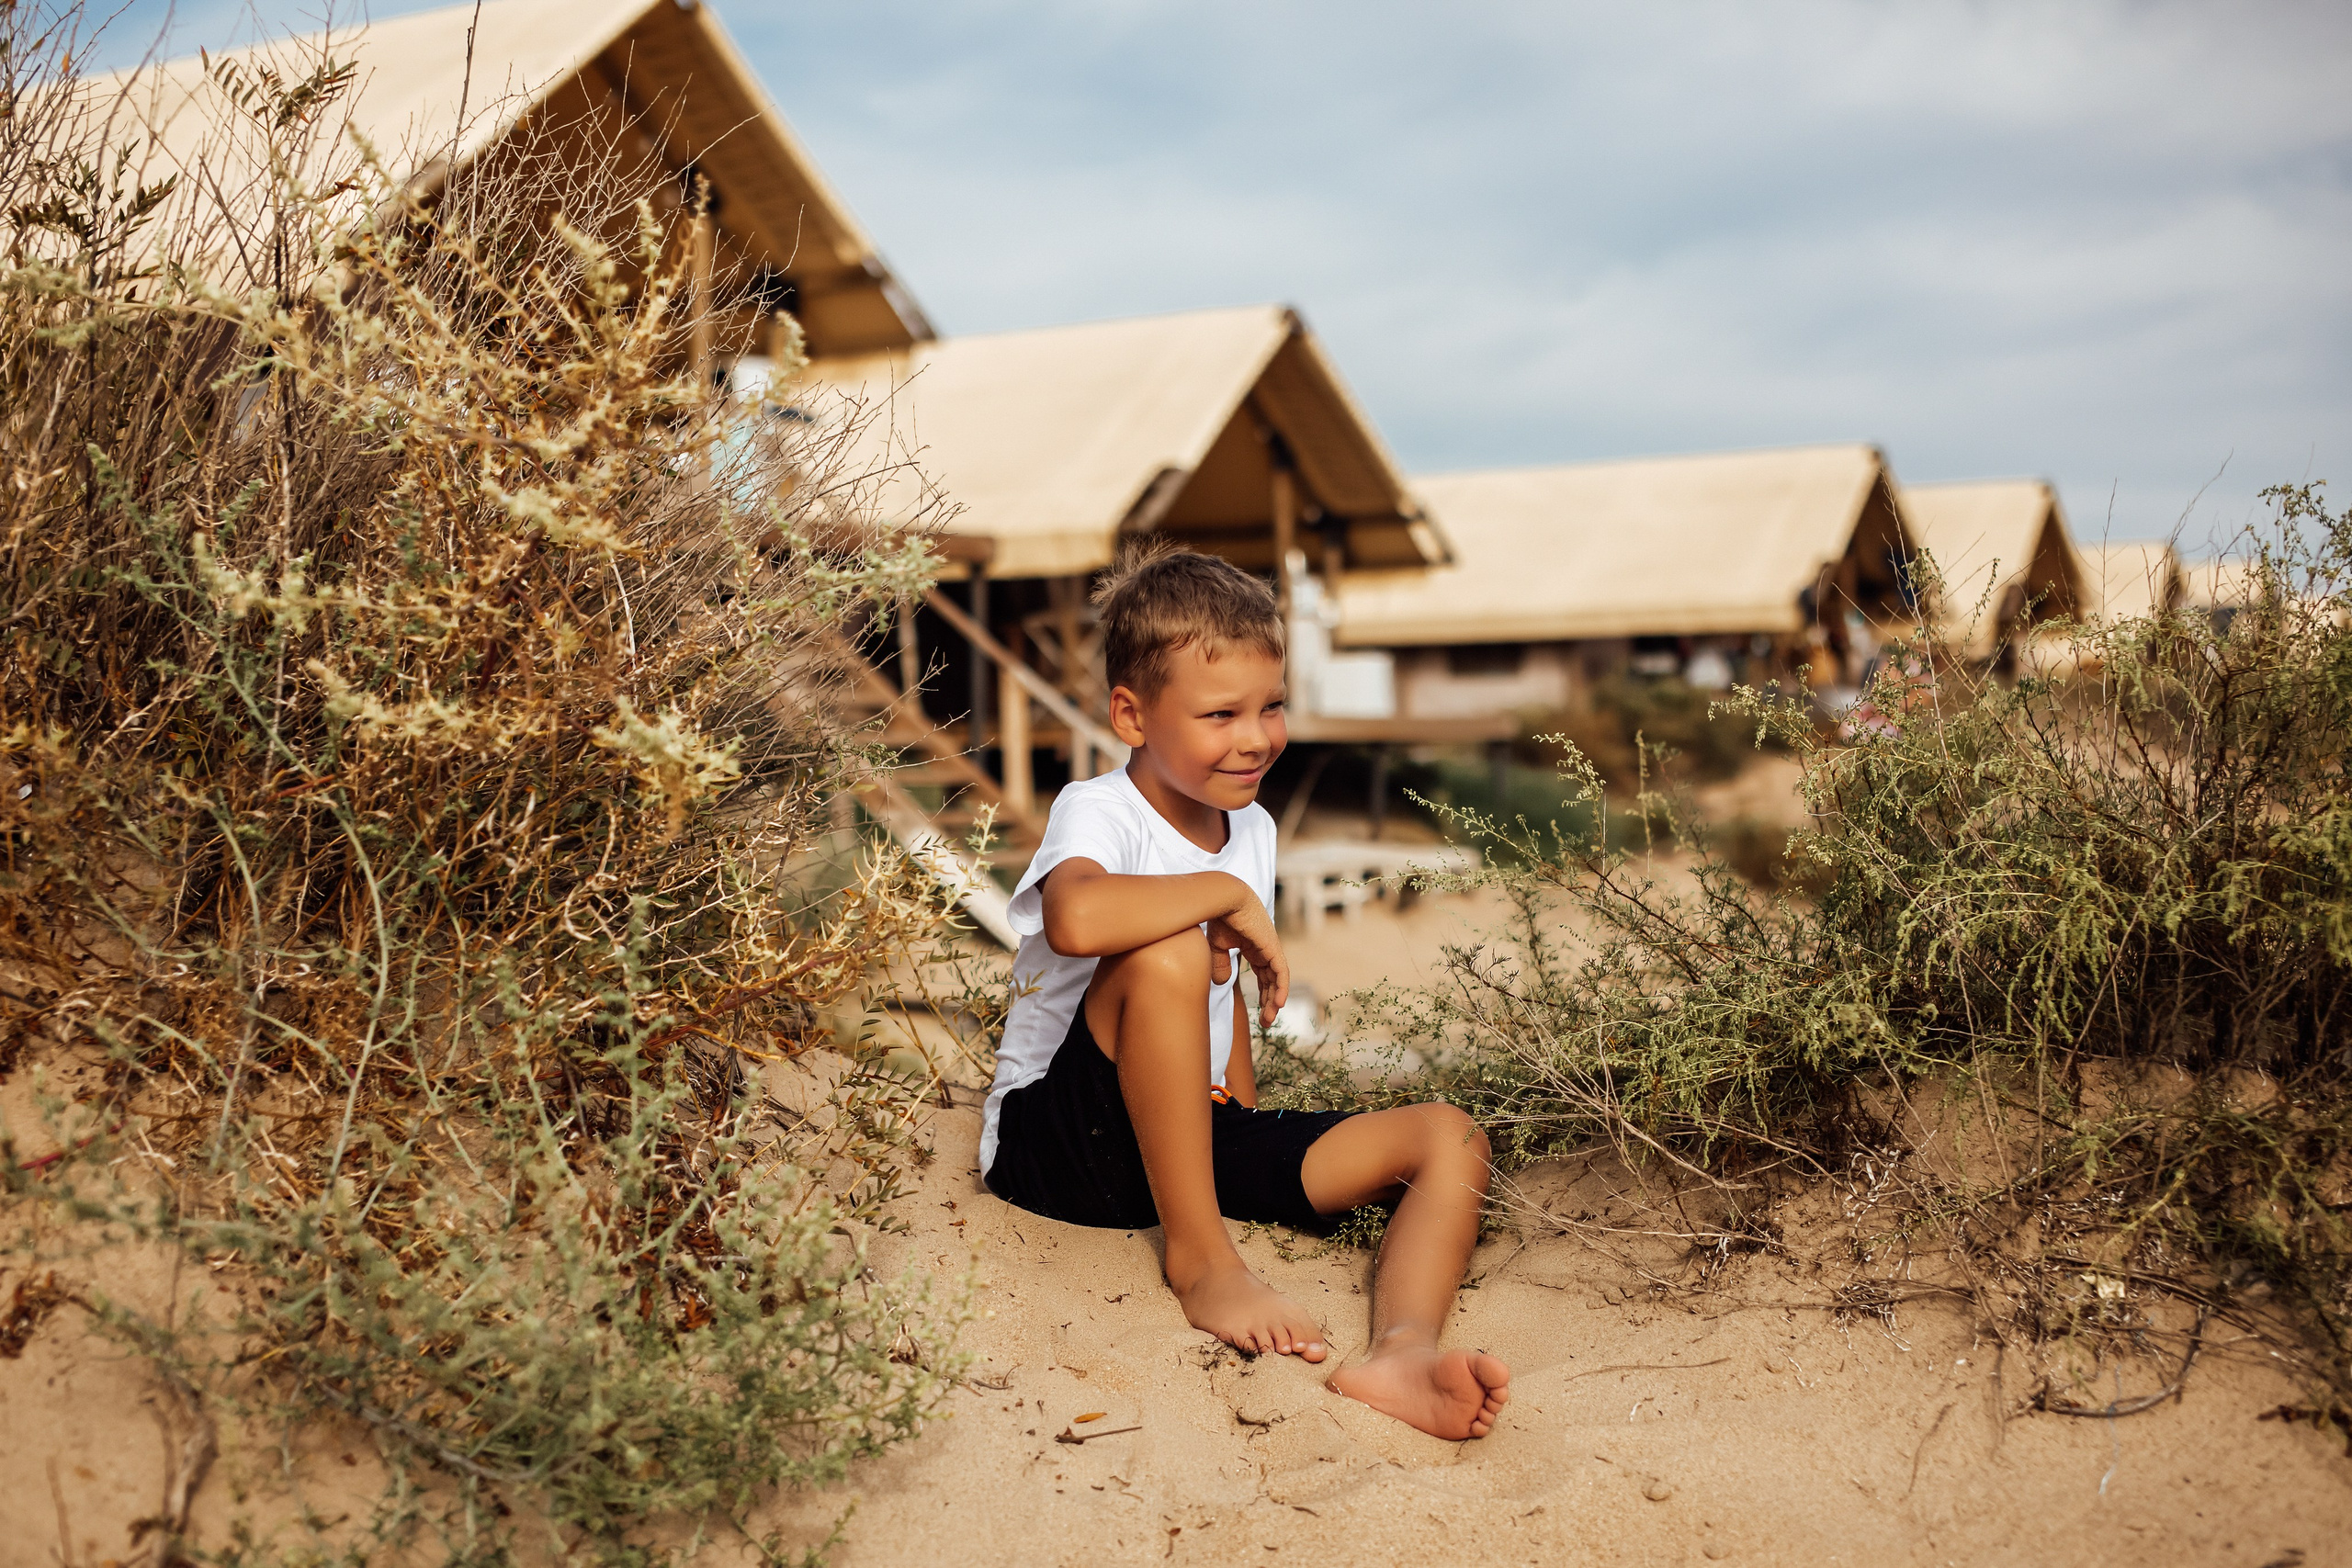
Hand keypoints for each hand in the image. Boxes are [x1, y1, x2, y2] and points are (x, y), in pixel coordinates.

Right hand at [1203, 893, 1286, 1025]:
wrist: (1224, 898)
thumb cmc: (1219, 917)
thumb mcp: (1216, 947)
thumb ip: (1220, 964)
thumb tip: (1222, 982)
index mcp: (1254, 948)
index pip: (1263, 976)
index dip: (1262, 995)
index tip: (1259, 1014)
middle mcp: (1265, 949)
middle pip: (1271, 981)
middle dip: (1269, 1003)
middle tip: (1266, 1023)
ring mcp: (1270, 948)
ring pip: (1277, 980)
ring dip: (1274, 1001)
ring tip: (1269, 1020)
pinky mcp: (1272, 947)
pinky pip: (1281, 972)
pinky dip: (1281, 988)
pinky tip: (1278, 1004)